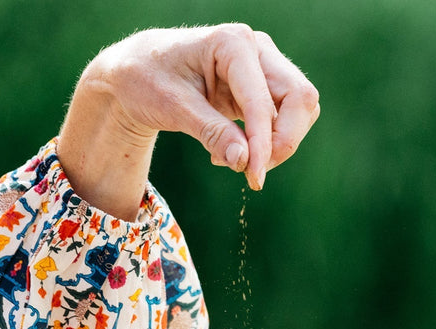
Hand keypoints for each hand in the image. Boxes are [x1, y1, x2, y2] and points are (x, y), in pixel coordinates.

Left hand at [58, 24, 320, 217]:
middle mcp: (256, 49)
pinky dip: (266, 140)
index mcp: (233, 43)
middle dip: (283, 141)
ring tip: (232, 159)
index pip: (264, 101)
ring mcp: (262, 66)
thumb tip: (244, 161)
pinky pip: (281, 116)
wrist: (135, 72)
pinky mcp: (259, 86)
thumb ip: (211, 132)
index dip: (265, 143)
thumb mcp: (173, 108)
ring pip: (298, 109)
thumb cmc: (147, 80)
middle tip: (252, 173)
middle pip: (299, 99)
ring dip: (277, 142)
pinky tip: (231, 150)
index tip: (255, 178)